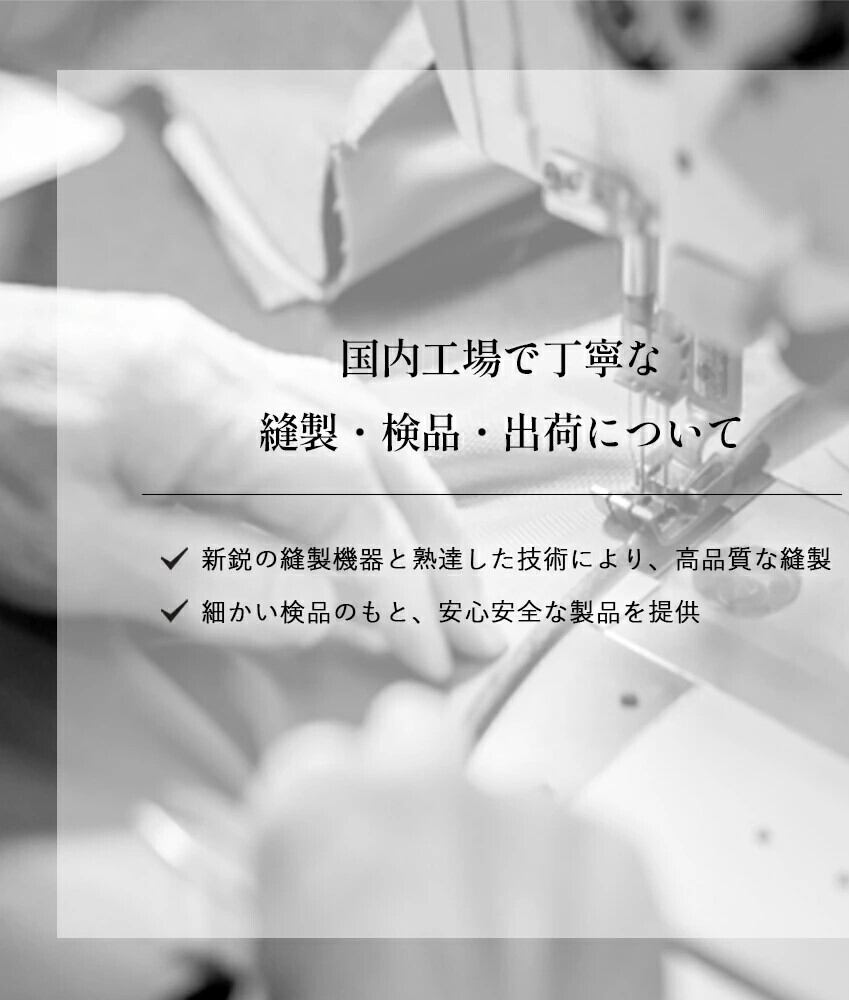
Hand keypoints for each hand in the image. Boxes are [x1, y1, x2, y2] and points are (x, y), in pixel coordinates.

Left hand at [0, 284, 503, 678]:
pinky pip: (314, 405)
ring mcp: (211, 348)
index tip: (432, 650)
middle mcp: (222, 356)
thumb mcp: (83, 556)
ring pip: (354, 417)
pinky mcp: (194, 358)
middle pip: (370, 446)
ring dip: (417, 497)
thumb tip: (332, 608)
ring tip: (458, 561)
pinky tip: (391, 493)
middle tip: (482, 612)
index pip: (341, 498)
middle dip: (436, 538)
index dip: (397, 581)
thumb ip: (218, 584)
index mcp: (193, 398)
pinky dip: (369, 463)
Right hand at [250, 685, 663, 998]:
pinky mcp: (617, 852)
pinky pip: (576, 839)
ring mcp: (535, 814)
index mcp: (324, 820)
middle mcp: (429, 789)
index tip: (334, 856)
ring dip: (495, 848)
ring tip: (499, 949)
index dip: (321, 814)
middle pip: (411, 733)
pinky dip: (567, 884)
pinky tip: (558, 961)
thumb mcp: (290, 980)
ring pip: (498, 795)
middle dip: (409, 789)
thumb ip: (299, 902)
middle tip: (418, 877)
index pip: (310, 757)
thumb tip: (312, 878)